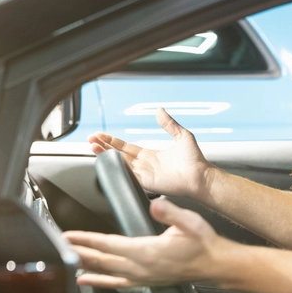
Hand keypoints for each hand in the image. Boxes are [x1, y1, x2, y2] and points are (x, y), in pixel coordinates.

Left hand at [64, 198, 228, 288]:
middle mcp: (141, 267)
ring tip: (66, 260)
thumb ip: (171, 213)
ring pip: (106, 272)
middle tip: (59, 246)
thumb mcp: (190, 222)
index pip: (109, 245)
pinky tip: (86, 279)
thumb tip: (156, 205)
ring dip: (85, 265)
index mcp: (148, 251)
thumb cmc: (203, 243)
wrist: (215, 264)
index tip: (69, 236)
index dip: (87, 240)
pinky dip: (98, 281)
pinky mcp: (145, 281)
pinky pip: (116, 283)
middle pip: (101, 260)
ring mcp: (142, 276)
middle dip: (79, 252)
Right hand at [88, 107, 211, 198]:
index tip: (101, 136)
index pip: (126, 147)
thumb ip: (169, 123)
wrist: (200, 175)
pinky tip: (107, 161)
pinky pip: (128, 175)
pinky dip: (117, 168)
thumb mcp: (181, 135)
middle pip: (118, 155)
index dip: (113, 141)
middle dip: (103, 147)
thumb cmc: (194, 159)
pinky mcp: (146, 182)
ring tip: (93, 147)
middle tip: (91, 140)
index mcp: (151, 155)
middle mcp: (145, 165)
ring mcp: (144, 174)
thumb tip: (159, 110)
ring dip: (105, 155)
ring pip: (119, 164)